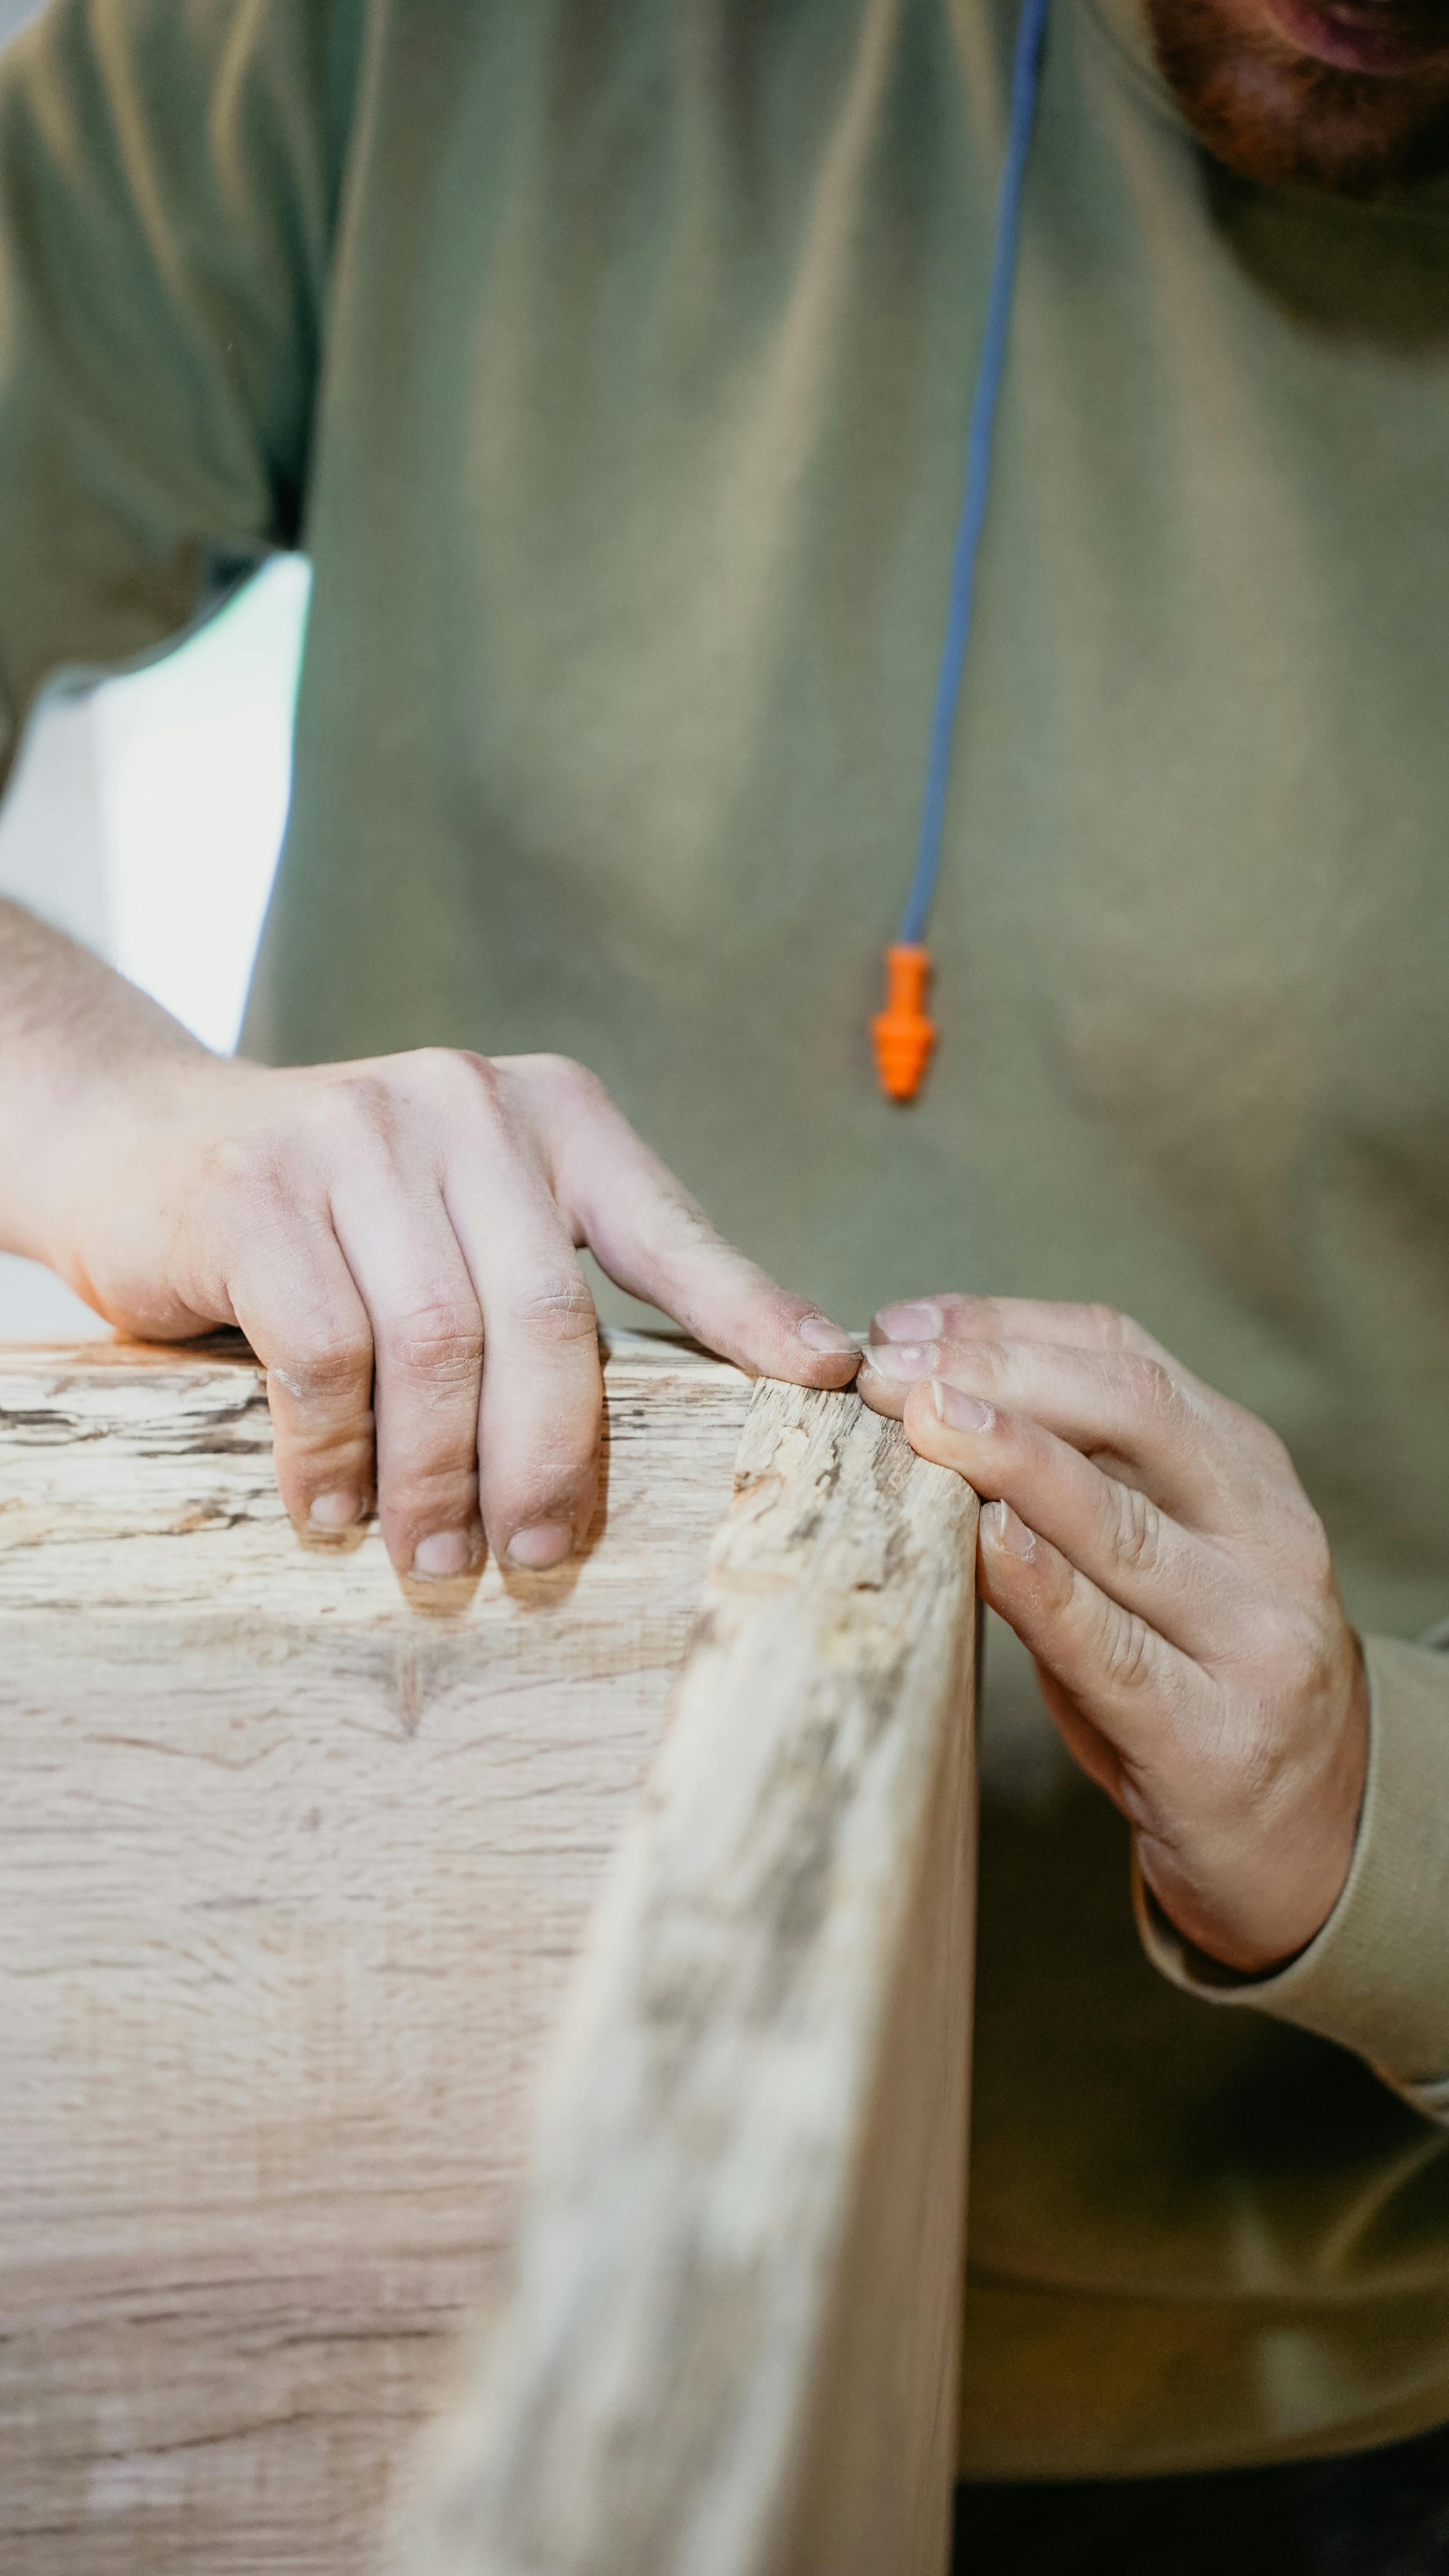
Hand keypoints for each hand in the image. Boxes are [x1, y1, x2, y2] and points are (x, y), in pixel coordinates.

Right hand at [37, 1046, 858, 1576]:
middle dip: (551, 1459)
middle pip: (546, 1316)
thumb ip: (555, 1281)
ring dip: (437, 1477)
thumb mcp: (465, 1215)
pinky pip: (325, 1353)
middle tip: (540, 1559)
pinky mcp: (260, 1192)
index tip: (825, 1381)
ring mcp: (357, 1138)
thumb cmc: (335, 1217)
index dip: (749, 1308)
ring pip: (437, 1344)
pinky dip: (335, 1451)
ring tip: (433, 1558)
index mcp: (550, 1115)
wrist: (144, 1143)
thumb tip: (704, 1404)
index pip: (668, 1226)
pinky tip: (332, 1507)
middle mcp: (465, 1107)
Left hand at [858, 1296, 1367, 1973]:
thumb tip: (923, 1399)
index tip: (901, 1326)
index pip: (1127, 1358)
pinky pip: (1116, 1651)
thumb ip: (1076, 1483)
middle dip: (1001, 1373)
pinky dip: (1045, 1589)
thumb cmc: (1191, 1678)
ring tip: (924, 1420)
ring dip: (1014, 1460)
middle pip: (1134, 1413)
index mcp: (1249, 1473)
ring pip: (1125, 1523)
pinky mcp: (1217, 1739)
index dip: (1007, 1327)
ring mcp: (1256, 1638)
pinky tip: (985, 1543)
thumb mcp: (1156, 1557)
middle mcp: (1270, 1537)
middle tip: (891, 1368)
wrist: (1303, 1839)